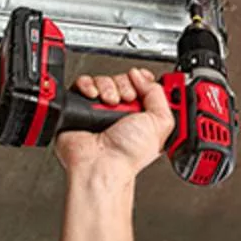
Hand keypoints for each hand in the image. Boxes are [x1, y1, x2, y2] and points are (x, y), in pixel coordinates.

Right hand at [55, 68, 173, 178]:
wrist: (101, 163)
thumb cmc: (128, 154)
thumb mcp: (160, 123)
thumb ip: (159, 95)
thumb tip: (144, 77)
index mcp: (141, 116)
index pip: (142, 85)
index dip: (143, 80)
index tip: (142, 81)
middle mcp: (121, 112)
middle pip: (123, 79)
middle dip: (125, 85)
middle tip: (127, 99)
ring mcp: (100, 109)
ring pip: (103, 80)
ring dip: (108, 87)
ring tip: (110, 103)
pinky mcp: (79, 107)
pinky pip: (82, 84)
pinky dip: (88, 86)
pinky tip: (94, 97)